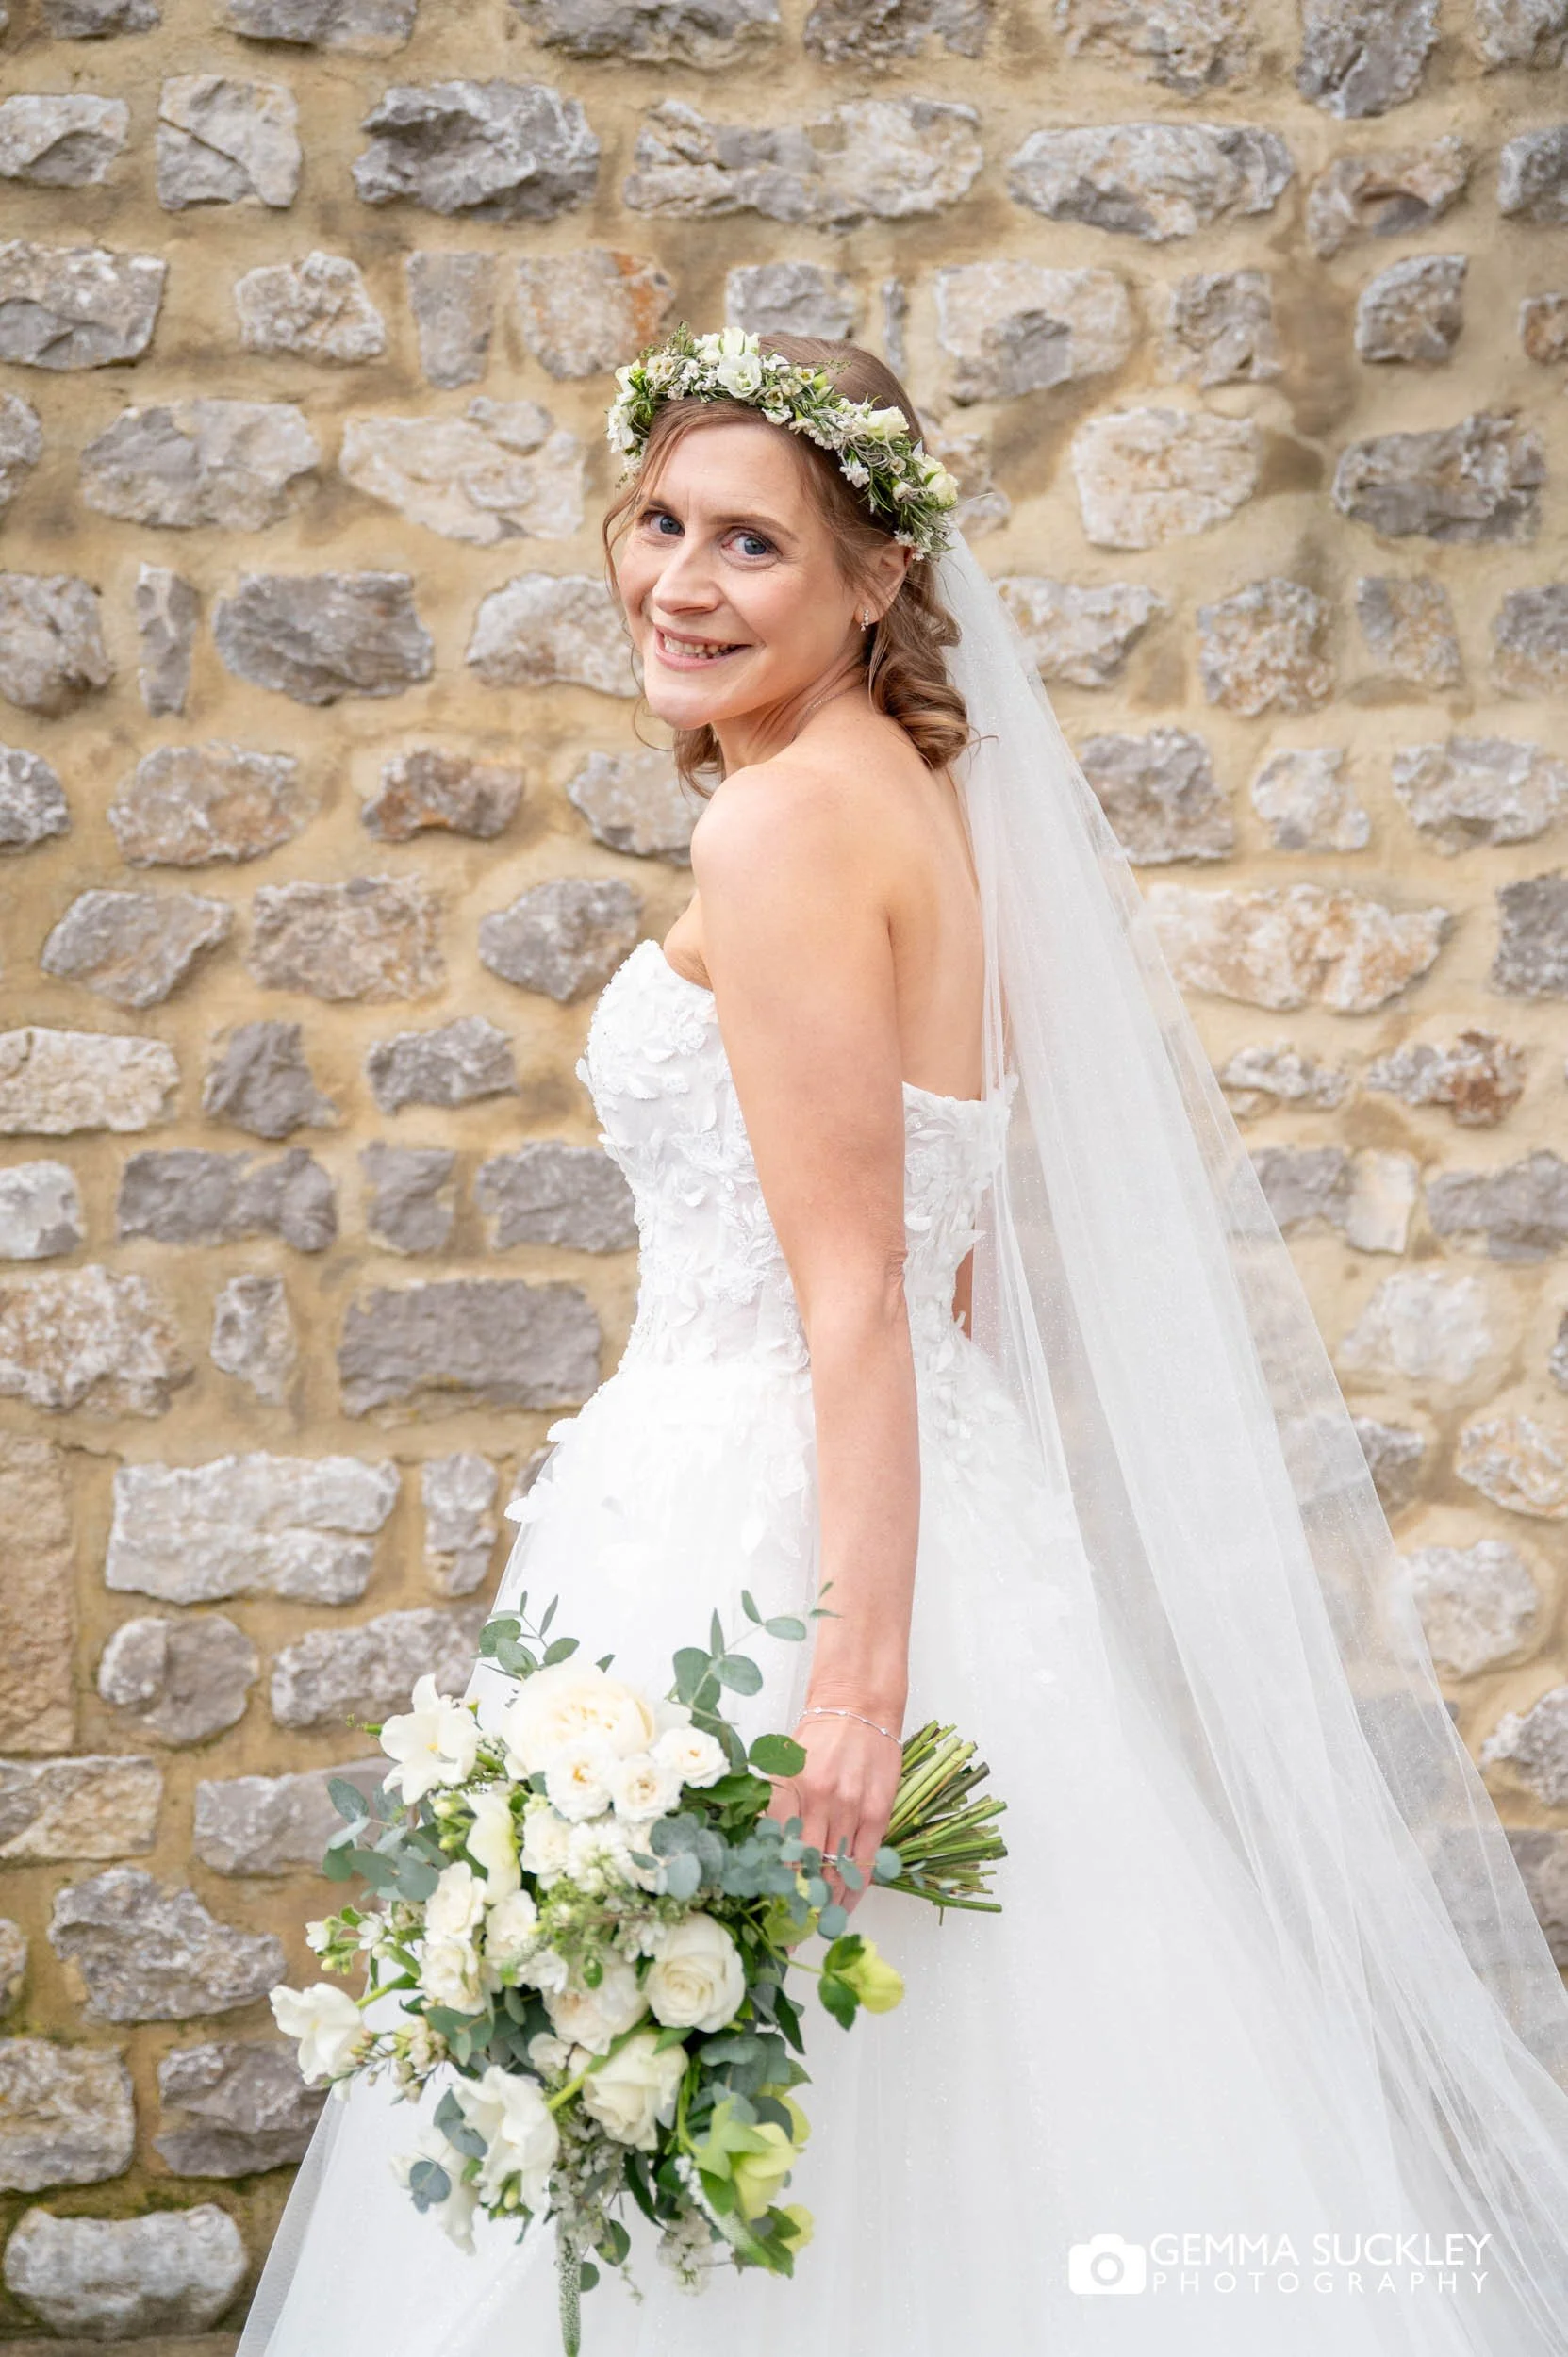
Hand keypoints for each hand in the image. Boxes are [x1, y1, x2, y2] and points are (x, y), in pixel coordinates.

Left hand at [765, 1709, 902, 1915]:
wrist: (859, 1707)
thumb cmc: (818, 1736)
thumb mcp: (784, 1766)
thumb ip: (776, 1807)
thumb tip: (766, 1855)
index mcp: (786, 1788)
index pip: (776, 1850)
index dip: (772, 1887)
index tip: (767, 1914)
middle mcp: (816, 1800)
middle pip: (805, 1866)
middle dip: (796, 1903)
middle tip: (788, 1932)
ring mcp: (849, 1807)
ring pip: (836, 1868)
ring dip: (826, 1903)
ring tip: (816, 1927)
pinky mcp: (876, 1811)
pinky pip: (865, 1860)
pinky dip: (855, 1887)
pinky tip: (846, 1906)